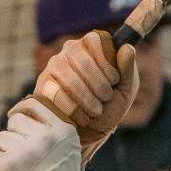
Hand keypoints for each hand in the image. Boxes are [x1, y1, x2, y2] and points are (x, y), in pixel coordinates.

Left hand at [0, 97, 83, 170]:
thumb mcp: (67, 149)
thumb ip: (51, 130)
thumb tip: (22, 112)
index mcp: (62, 131)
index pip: (33, 105)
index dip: (20, 109)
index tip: (13, 116)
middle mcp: (43, 138)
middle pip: (14, 121)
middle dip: (14, 134)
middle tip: (22, 153)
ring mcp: (24, 151)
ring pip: (1, 137)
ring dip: (5, 150)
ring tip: (19, 167)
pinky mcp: (6, 165)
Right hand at [33, 34, 138, 159]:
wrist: (92, 130)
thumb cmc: (110, 104)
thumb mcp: (126, 88)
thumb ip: (128, 68)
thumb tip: (127, 48)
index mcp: (91, 45)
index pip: (94, 40)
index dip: (106, 63)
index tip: (114, 80)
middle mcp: (69, 50)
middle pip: (82, 60)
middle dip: (99, 85)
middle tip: (106, 98)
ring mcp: (54, 66)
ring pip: (69, 78)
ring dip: (87, 99)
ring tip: (96, 110)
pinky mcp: (43, 86)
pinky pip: (56, 94)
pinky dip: (74, 109)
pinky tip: (82, 117)